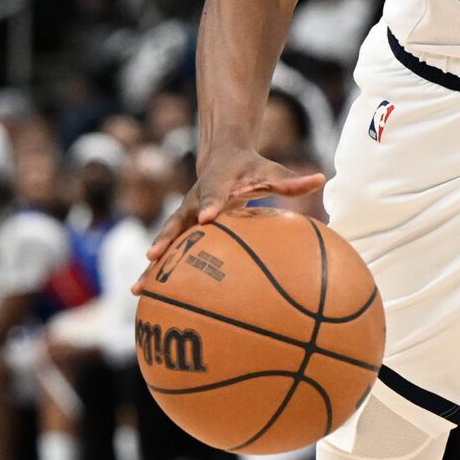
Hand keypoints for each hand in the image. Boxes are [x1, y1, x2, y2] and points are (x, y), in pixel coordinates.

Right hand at [138, 146, 326, 285]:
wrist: (220, 159)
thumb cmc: (252, 169)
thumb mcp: (271, 172)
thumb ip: (293, 181)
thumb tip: (321, 178)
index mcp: (217, 185)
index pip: (213, 195)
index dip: (210, 204)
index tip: (207, 218)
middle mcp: (193, 202)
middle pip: (177, 222)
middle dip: (166, 239)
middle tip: (154, 256)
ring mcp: (183, 217)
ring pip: (164, 242)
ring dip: (151, 266)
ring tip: (137, 289)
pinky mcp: (180, 231)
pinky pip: (167, 254)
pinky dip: (157, 275)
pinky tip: (147, 300)